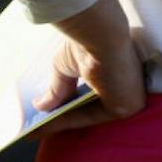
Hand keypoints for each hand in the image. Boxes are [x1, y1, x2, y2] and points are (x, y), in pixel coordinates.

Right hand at [31, 0, 145, 136]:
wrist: (100, 31)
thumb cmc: (87, 40)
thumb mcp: (65, 67)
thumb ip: (57, 90)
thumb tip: (39, 106)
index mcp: (118, 72)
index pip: (92, 93)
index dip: (68, 104)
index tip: (45, 114)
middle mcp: (126, 87)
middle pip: (89, 107)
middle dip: (61, 116)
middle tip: (37, 126)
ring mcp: (127, 99)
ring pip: (86, 115)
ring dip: (59, 122)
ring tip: (33, 130)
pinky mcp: (124, 109)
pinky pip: (87, 119)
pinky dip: (62, 123)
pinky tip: (40, 128)